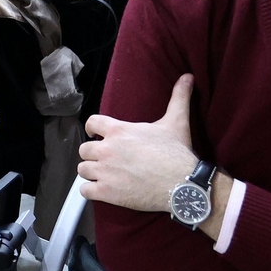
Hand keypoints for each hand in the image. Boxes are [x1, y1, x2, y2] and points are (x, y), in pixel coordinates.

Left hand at [79, 74, 198, 211]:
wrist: (181, 184)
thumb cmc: (176, 153)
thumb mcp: (176, 122)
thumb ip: (178, 98)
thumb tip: (187, 77)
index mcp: (118, 131)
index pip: (91, 123)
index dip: (92, 129)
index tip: (95, 135)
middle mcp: (107, 149)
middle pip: (84, 149)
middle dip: (92, 154)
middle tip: (104, 159)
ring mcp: (105, 172)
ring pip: (83, 170)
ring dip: (91, 172)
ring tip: (102, 175)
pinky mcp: (107, 193)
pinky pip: (85, 191)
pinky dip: (90, 191)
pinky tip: (101, 190)